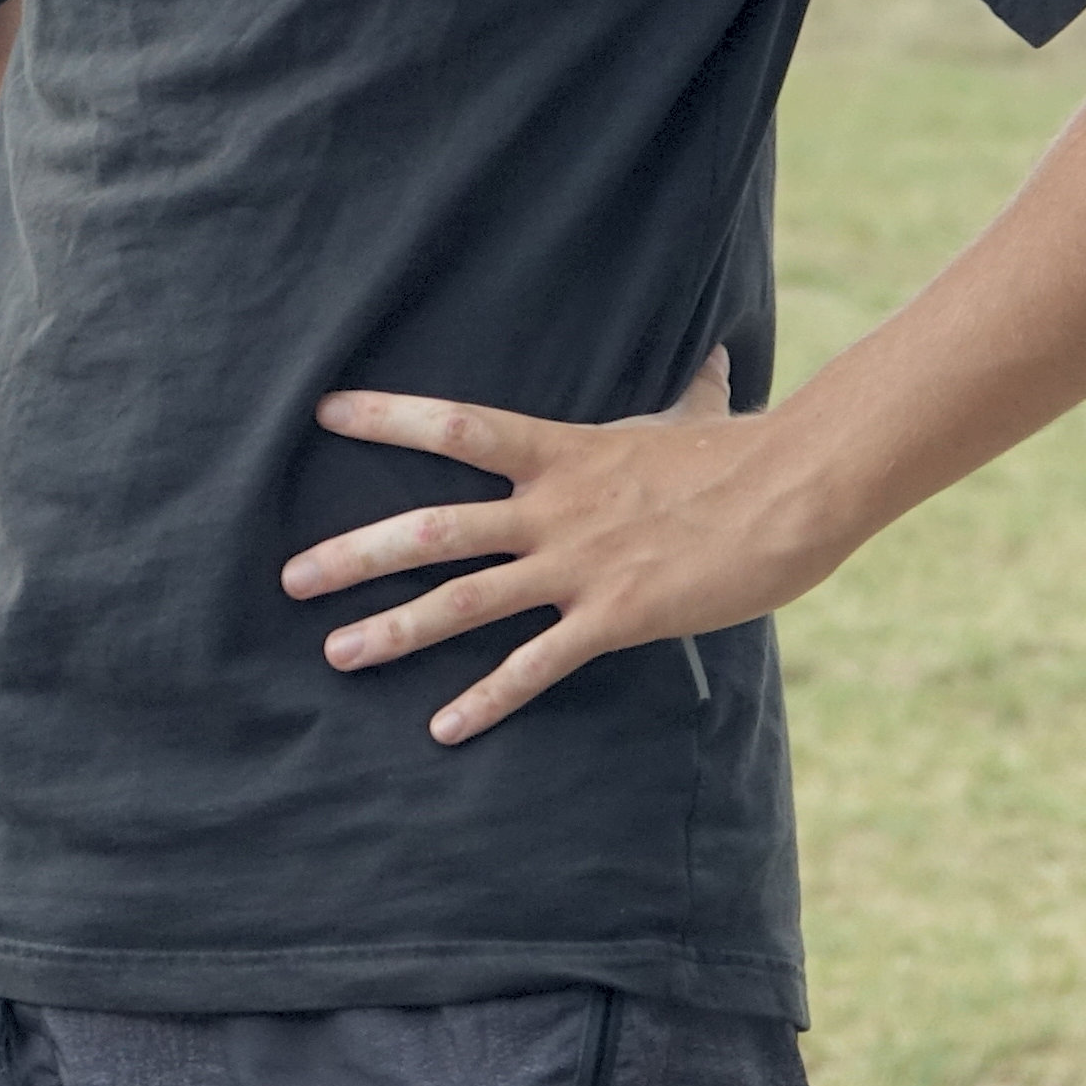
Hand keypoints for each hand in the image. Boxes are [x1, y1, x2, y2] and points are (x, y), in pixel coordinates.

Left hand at [281, 348, 833, 743]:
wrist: (795, 489)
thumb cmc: (746, 452)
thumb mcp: (701, 414)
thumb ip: (690, 392)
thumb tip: (714, 356)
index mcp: (564, 452)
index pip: (458, 426)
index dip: (388, 418)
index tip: (325, 413)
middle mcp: (554, 508)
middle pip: (433, 529)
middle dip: (356, 554)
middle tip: (291, 578)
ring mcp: (579, 564)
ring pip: (466, 600)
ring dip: (394, 630)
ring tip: (336, 652)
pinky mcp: (614, 617)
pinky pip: (536, 665)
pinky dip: (488, 699)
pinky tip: (444, 729)